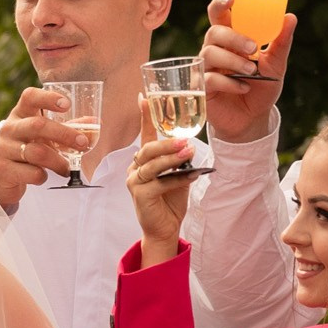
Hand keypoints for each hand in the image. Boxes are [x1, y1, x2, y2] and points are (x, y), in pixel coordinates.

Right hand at [0, 87, 91, 211]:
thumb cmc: (23, 151)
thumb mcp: (40, 137)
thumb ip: (65, 129)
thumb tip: (94, 123)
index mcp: (19, 115)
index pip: (30, 97)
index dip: (48, 98)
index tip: (67, 104)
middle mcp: (9, 128)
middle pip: (38, 126)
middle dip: (64, 134)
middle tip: (82, 144)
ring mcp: (3, 149)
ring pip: (37, 153)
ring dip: (58, 161)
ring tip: (67, 168)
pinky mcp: (2, 169)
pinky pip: (31, 173)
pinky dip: (43, 176)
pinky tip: (44, 176)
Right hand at [124, 102, 194, 258]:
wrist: (165, 228)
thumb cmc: (170, 201)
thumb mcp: (178, 176)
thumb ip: (180, 163)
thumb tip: (189, 148)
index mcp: (143, 162)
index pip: (144, 136)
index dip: (145, 117)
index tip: (144, 98)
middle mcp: (135, 170)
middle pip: (147, 149)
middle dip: (167, 143)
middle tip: (186, 140)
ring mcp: (135, 182)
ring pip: (152, 165)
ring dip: (172, 158)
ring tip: (189, 152)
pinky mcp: (140, 196)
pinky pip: (160, 182)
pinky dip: (178, 178)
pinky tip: (192, 176)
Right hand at [202, 0, 295, 143]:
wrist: (253, 119)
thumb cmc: (261, 87)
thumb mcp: (276, 65)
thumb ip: (280, 42)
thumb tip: (290, 17)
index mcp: (231, 38)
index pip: (219, 13)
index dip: (221, 3)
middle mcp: (215, 49)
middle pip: (214, 31)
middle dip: (234, 37)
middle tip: (254, 48)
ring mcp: (206, 68)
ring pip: (209, 53)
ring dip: (233, 61)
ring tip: (253, 72)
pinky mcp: (202, 88)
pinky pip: (209, 79)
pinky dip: (229, 83)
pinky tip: (244, 88)